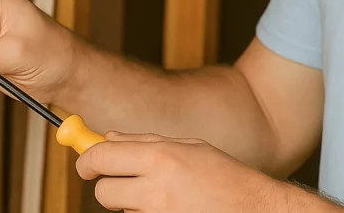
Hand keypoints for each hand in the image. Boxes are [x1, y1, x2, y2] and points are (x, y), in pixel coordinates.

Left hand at [76, 132, 342, 212]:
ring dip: (132, 207)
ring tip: (167, 200)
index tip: (87, 165)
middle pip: (102, 192)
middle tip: (124, 186)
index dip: (87, 161)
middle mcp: (156, 188)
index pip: (101, 156)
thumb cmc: (225, 178)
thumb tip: (106, 138)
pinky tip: (173, 212)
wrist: (256, 212)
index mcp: (162, 157)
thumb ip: (145, 142)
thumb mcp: (190, 148)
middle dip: (109, 188)